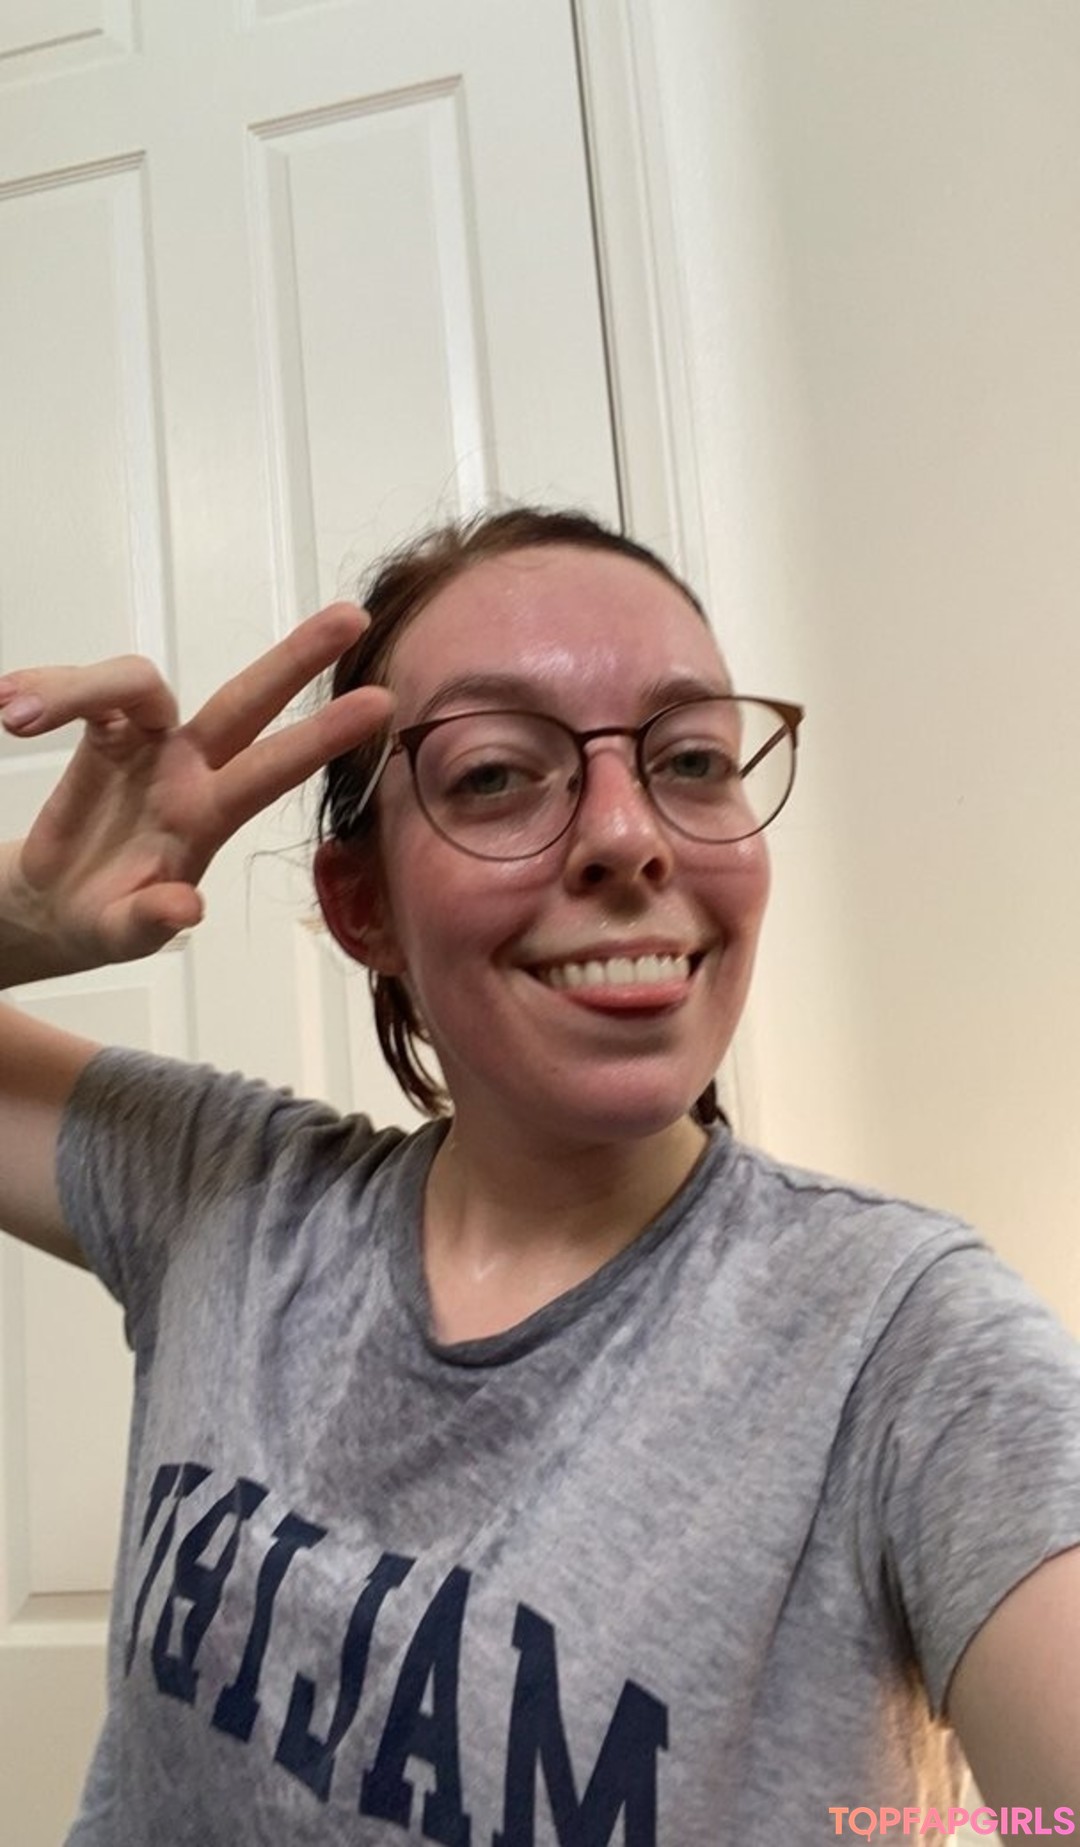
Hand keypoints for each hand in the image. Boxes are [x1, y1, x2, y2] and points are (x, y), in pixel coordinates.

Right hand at [0, 605, 391, 978]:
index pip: (272, 768)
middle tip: (349, 616)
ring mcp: (147, 743)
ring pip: (136, 681)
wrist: (55, 909)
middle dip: (295, 658)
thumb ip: (152, 921)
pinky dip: (44, 692)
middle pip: (244, 699)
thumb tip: (187, 909)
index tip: (381, 706)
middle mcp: (188, 767)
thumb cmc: (109, 918)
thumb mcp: (126, 932)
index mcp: (209, 816)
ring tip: (13, 717)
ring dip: (77, 687)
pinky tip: (5, 708)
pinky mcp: (100, 732)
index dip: (321, 737)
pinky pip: (77, 692)